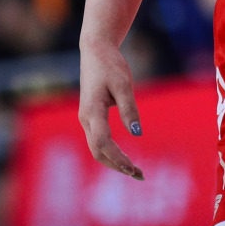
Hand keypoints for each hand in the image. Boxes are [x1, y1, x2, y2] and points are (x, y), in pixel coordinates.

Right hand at [79, 40, 143, 180]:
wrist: (95, 50)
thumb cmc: (110, 65)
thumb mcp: (123, 84)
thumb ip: (129, 109)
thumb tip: (137, 135)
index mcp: (92, 110)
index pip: (102, 143)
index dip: (117, 158)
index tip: (134, 168)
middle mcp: (86, 118)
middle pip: (97, 152)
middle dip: (116, 165)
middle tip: (139, 174)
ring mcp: (86, 118)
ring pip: (96, 148)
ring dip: (114, 161)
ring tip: (134, 170)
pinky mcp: (90, 117)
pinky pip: (98, 141)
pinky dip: (110, 153)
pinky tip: (125, 156)